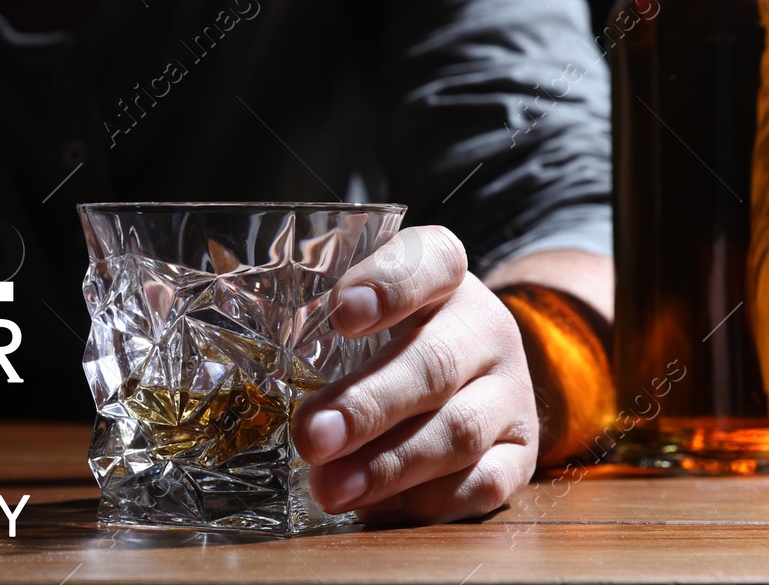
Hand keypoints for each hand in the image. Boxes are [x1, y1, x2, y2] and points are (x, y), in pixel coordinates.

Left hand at [293, 225, 538, 523]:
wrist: (481, 366)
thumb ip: (321, 319)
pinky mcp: (520, 452)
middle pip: (434, 364)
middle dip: (367, 406)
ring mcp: (510, 392)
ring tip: (329, 488)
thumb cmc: (397, 333)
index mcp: (446, 275)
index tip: (342, 312)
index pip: (430, 261)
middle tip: (310, 436)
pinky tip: (373, 509)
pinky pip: (479, 485)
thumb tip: (248, 372)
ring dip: (387, 466)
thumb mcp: (370, 305)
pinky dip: (422, 502)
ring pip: (456, 432)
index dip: (389, 285)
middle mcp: (486, 327)